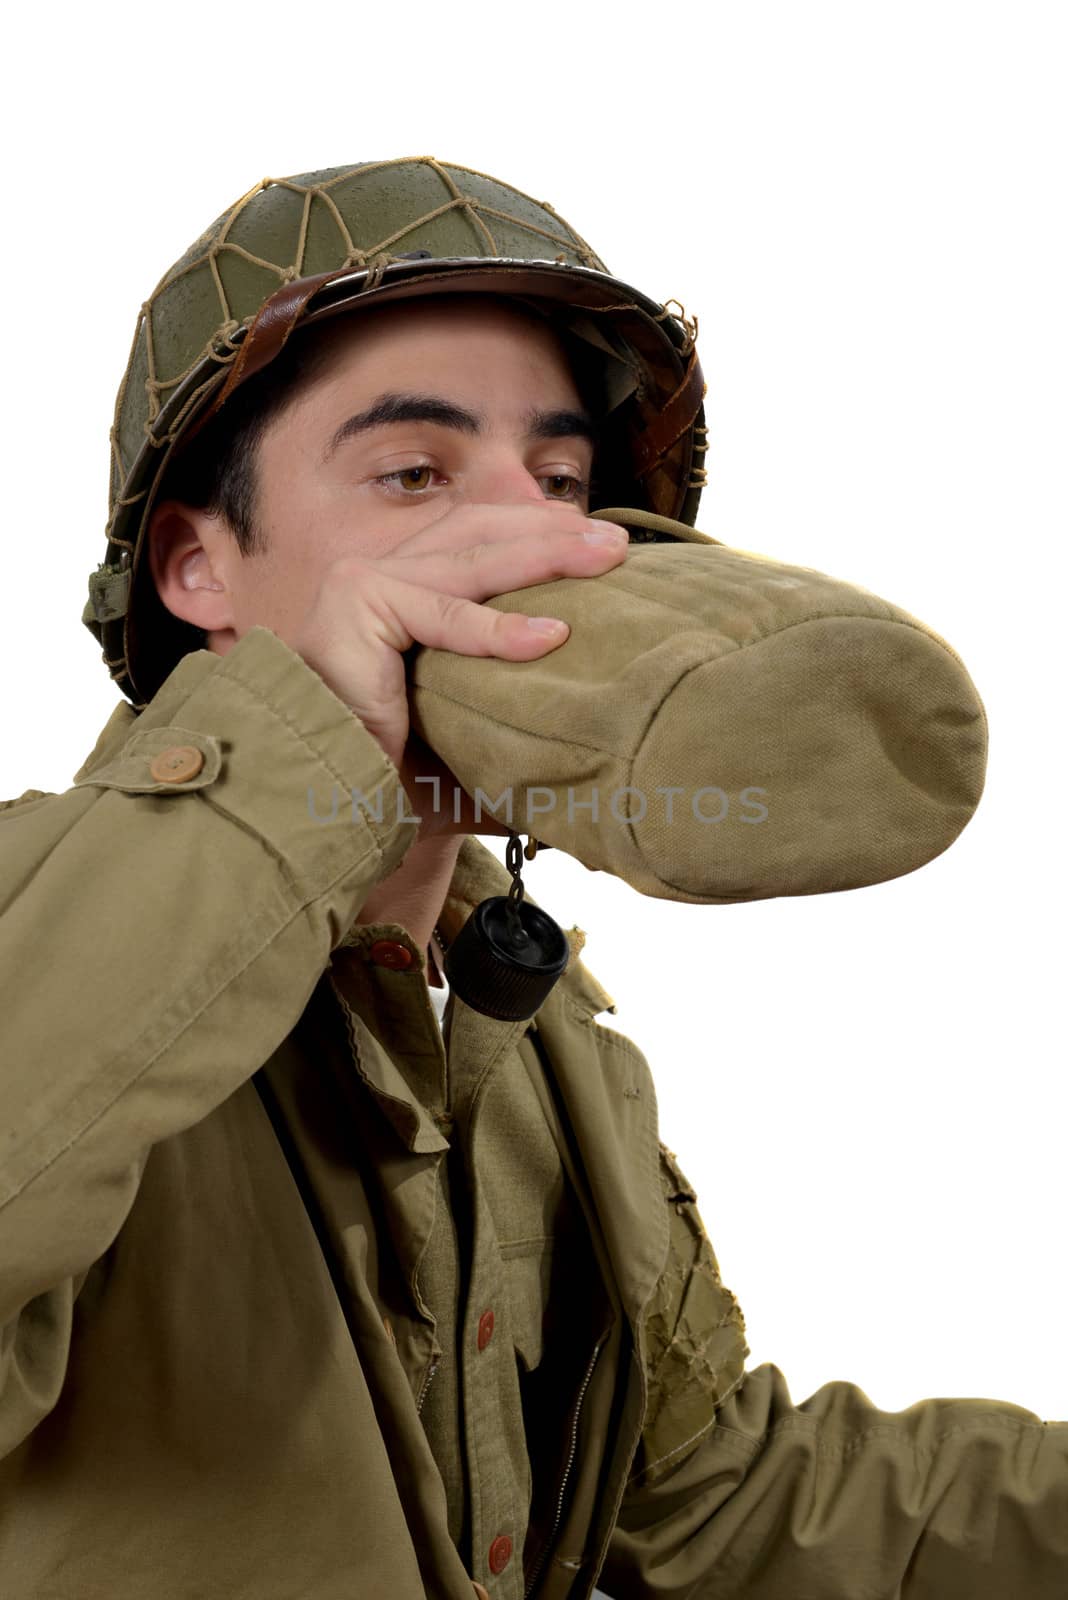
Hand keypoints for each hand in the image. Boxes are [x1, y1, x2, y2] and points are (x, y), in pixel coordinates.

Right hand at [290, 501, 628, 832]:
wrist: (314, 806)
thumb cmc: (378, 779)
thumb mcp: (458, 743)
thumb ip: (506, 735)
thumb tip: (583, 769)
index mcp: (398, 591)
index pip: (476, 539)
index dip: (537, 532)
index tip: (598, 543)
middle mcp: (377, 576)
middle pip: (478, 533)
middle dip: (553, 535)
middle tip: (619, 546)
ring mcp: (363, 584)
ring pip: (470, 561)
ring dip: (544, 556)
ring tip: (606, 562)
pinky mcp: (356, 609)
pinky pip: (443, 617)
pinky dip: (500, 628)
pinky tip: (554, 635)